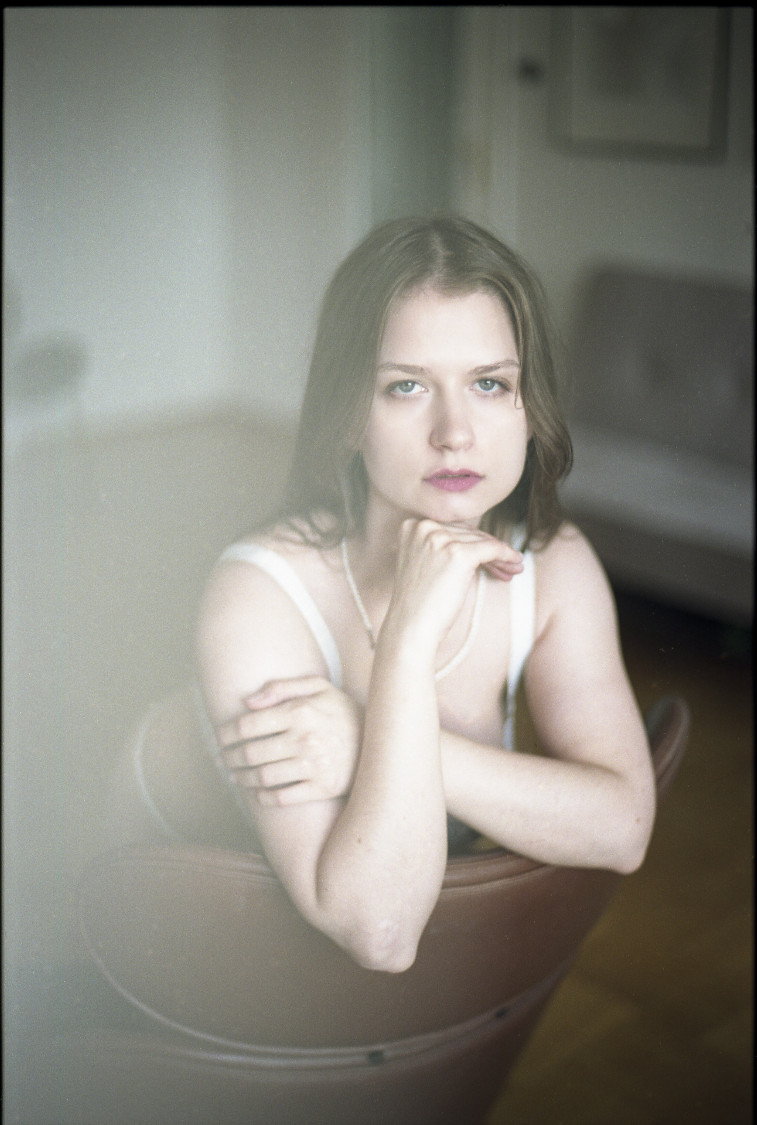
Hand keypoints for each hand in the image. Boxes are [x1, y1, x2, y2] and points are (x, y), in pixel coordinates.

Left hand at [216, 676, 362, 805]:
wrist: (384, 741)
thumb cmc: (344, 711)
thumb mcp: (320, 687)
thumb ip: (282, 688)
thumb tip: (248, 702)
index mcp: (301, 711)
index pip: (249, 725)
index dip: (226, 733)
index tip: (218, 738)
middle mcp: (305, 739)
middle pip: (250, 753)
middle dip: (228, 758)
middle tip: (222, 760)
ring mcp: (314, 766)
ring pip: (262, 777)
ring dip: (241, 779)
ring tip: (235, 776)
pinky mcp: (322, 788)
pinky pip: (282, 797)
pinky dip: (263, 797)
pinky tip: (257, 793)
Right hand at [383, 518, 523, 652]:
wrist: (411, 628)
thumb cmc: (418, 604)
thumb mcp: (424, 564)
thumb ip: (440, 547)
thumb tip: (477, 542)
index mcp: (412, 526)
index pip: (453, 529)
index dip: (473, 543)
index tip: (487, 557)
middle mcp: (424, 527)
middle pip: (468, 534)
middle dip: (488, 550)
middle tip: (506, 564)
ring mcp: (440, 539)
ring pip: (482, 541)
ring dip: (501, 555)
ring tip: (513, 568)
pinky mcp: (459, 554)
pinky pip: (492, 549)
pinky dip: (507, 555)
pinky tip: (516, 564)